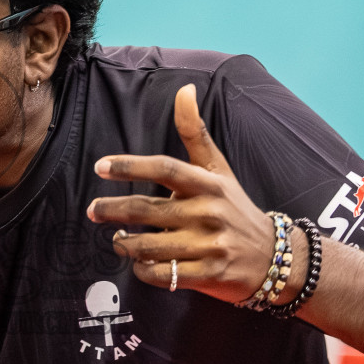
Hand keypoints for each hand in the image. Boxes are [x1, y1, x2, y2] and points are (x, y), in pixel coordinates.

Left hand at [87, 83, 290, 303]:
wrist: (271, 256)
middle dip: (112, 209)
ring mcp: (208, 245)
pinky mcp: (208, 274)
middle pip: (147, 210)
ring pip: (148, 246)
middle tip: (92, 210)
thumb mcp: (218, 169)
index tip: (101, 166)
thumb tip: (184, 88)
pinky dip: (142, 269)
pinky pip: (161, 273)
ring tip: (117, 238)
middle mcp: (208, 213)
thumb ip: (195, 132)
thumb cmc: (235, 207)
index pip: (164, 168)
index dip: (130, 166)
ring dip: (124, 243)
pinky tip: (138, 262)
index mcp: (208, 184)